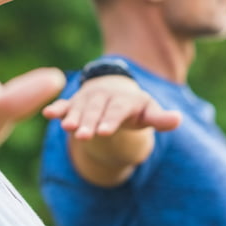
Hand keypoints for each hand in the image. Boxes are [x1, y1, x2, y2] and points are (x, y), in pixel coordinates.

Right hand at [42, 75, 181, 138]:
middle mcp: (104, 97)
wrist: (116, 90)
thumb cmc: (135, 108)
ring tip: (66, 128)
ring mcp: (88, 99)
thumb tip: (178, 119)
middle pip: (96, 111)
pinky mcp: (74, 102)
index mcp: (124, 100)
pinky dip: (57, 108)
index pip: (117, 111)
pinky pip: (65, 104)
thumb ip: (160, 118)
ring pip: (79, 108)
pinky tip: (47, 114)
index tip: (105, 131)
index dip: (111, 120)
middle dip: (89, 123)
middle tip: (83, 135)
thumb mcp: (149, 112)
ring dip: (72, 117)